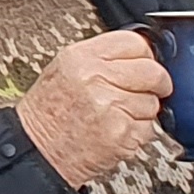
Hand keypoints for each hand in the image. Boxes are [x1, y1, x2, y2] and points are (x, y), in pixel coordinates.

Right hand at [15, 29, 172, 189]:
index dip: (146, 54)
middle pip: (152, 72)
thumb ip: (102, 59)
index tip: (146, 62)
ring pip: (153, 102)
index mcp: (80, 58)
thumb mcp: (64, 69)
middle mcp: (96, 80)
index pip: (134, 43)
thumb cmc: (48, 112)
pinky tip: (117, 129)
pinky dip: (139, 131)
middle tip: (148, 89)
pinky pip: (150, 128)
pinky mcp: (123, 134)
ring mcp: (111, 108)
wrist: (37, 150)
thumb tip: (141, 55)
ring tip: (117, 114)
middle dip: (157, 82)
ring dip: (143, 110)